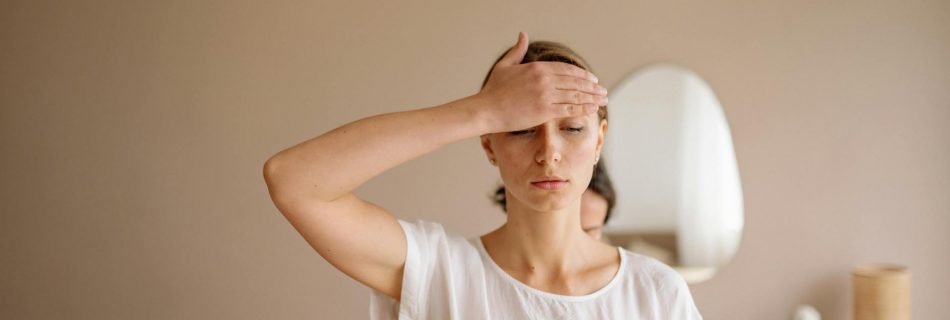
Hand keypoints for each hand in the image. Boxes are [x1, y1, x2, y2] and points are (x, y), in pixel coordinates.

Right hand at [476, 32, 607, 132]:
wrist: (485, 110)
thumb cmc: (493, 90)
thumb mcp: (505, 66)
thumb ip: (517, 51)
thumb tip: (523, 34)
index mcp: (537, 68)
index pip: (567, 70)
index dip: (582, 75)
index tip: (592, 79)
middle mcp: (544, 80)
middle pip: (575, 82)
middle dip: (592, 87)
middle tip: (603, 91)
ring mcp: (545, 95)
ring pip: (576, 95)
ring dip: (592, 98)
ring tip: (603, 100)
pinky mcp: (544, 111)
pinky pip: (570, 109)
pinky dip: (584, 109)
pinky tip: (593, 109)